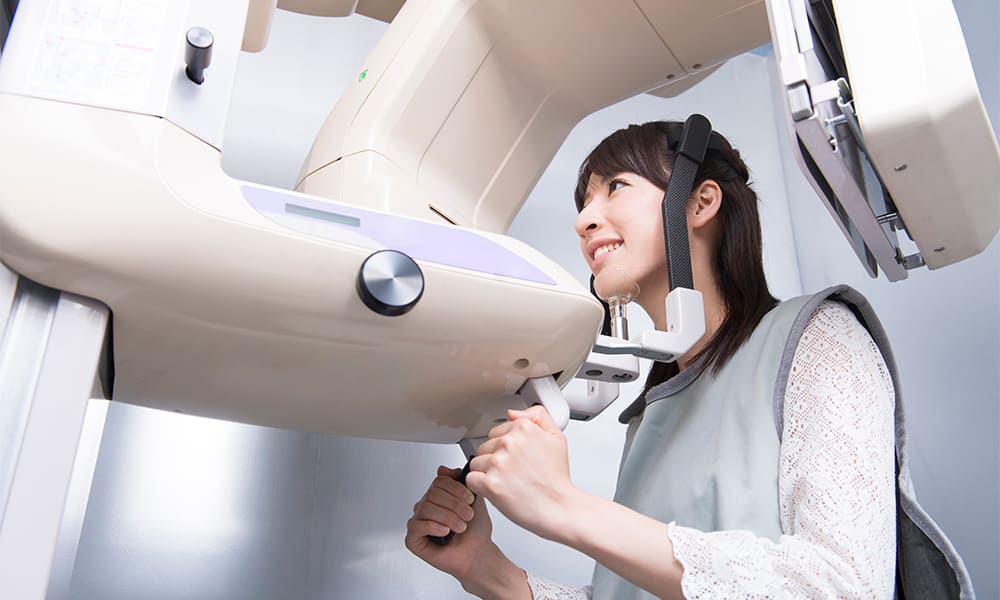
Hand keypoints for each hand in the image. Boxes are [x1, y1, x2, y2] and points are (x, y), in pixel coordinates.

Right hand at [405, 465, 494, 581]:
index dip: (456, 488)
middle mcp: (427, 507)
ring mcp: (418, 522)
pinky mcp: (413, 539)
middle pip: (432, 493)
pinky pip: (417, 525)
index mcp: (440, 497)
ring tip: (460, 527)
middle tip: (467, 516)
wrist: (478, 554)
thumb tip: (443, 469)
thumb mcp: (474, 501)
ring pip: (426, 508)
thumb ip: (463, 482)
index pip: (439, 481)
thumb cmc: (476, 532)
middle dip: (454, 504)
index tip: (469, 499)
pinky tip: (445, 532)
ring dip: (448, 517)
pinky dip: (434, 527)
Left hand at [465, 405, 578, 540]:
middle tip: (514, 473)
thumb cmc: (556, 479)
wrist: (558, 507)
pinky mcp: (490, 483)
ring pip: (477, 462)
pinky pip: (471, 479)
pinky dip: (480, 487)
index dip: (504, 448)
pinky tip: (497, 490)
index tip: (516, 459)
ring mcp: (498, 463)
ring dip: (487, 473)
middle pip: (485, 447)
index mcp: (523, 428)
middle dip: (495, 460)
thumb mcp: (556, 438)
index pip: (496, 432)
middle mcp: (509, 443)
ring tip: (507, 482)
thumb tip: (512, 413)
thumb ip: (538, 417)